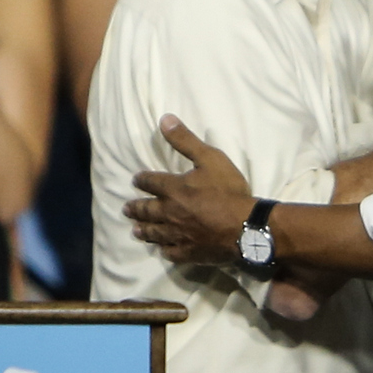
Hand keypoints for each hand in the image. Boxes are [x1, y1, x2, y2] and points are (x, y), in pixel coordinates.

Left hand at [126, 115, 253, 264]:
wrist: (245, 227)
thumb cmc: (229, 191)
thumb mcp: (210, 158)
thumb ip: (185, 140)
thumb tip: (164, 119)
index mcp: (173, 189)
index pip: (151, 182)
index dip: (142, 180)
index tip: (135, 180)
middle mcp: (170, 212)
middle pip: (147, 210)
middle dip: (136, 208)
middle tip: (126, 209)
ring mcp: (178, 235)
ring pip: (155, 233)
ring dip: (144, 230)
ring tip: (136, 230)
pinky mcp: (189, 252)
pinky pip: (171, 252)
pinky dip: (164, 249)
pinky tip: (162, 249)